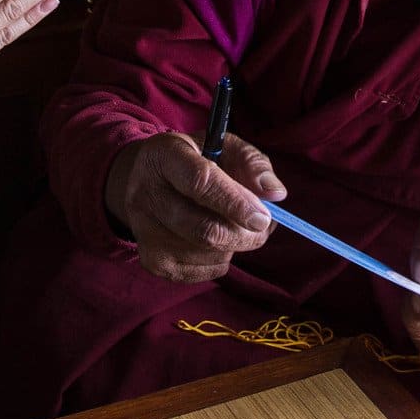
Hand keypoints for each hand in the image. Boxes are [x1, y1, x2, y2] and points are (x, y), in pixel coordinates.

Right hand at [105, 132, 287, 281]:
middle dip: (244, 234)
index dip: (236, 203)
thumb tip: (275, 195)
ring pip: (205, 254)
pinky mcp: (150, 260)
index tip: (264, 217)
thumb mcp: (223, 146)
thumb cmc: (195, 159)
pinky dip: (219, 260)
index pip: (201, 183)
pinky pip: (199, 272)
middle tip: (262, 226)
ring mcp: (144, 231)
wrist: (145, 178)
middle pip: (203, 229)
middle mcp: (146, 194)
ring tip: (235, 226)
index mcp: (165, 156)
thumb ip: (253, 163)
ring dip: (234, 245)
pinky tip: (217, 241)